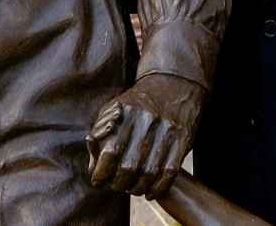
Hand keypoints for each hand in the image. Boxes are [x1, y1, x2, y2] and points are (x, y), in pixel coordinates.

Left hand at [87, 73, 204, 199]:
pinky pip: (169, 172)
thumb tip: (92, 164)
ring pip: (149, 173)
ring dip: (138, 189)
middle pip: (129, 166)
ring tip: (133, 189)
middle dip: (120, 184)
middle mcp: (147, 120)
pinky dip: (158, 188)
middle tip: (118, 186)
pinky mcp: (182, 139)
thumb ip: (100, 133)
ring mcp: (166, 130)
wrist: (174, 84)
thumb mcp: (115, 108)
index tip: (99, 180)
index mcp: (127, 112)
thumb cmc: (138, 103)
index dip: (102, 172)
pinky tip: (150, 192)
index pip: (110, 152)